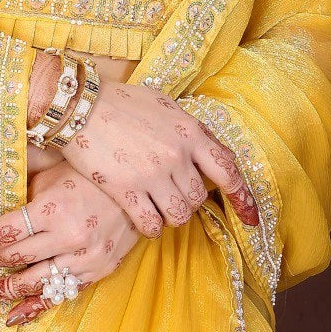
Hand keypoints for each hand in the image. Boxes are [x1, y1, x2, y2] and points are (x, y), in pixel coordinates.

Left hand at [0, 158, 140, 326]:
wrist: (145, 185)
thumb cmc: (92, 170)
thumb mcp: (55, 160)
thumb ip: (21, 164)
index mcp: (53, 207)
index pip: (1, 232)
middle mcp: (68, 236)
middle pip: (11, 258)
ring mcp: (85, 258)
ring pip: (32, 282)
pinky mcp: (98, 271)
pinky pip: (61, 295)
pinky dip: (34, 307)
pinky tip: (12, 315)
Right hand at [54, 78, 258, 237]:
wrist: (79, 106)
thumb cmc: (121, 103)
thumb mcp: (165, 106)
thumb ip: (189, 129)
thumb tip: (209, 148)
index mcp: (190, 132)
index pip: (229, 169)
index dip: (242, 197)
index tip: (250, 217)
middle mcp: (177, 154)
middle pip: (199, 198)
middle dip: (189, 203)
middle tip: (173, 196)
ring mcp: (152, 173)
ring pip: (179, 215)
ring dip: (172, 217)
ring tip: (160, 209)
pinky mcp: (126, 189)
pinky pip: (151, 224)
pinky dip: (152, 228)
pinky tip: (144, 220)